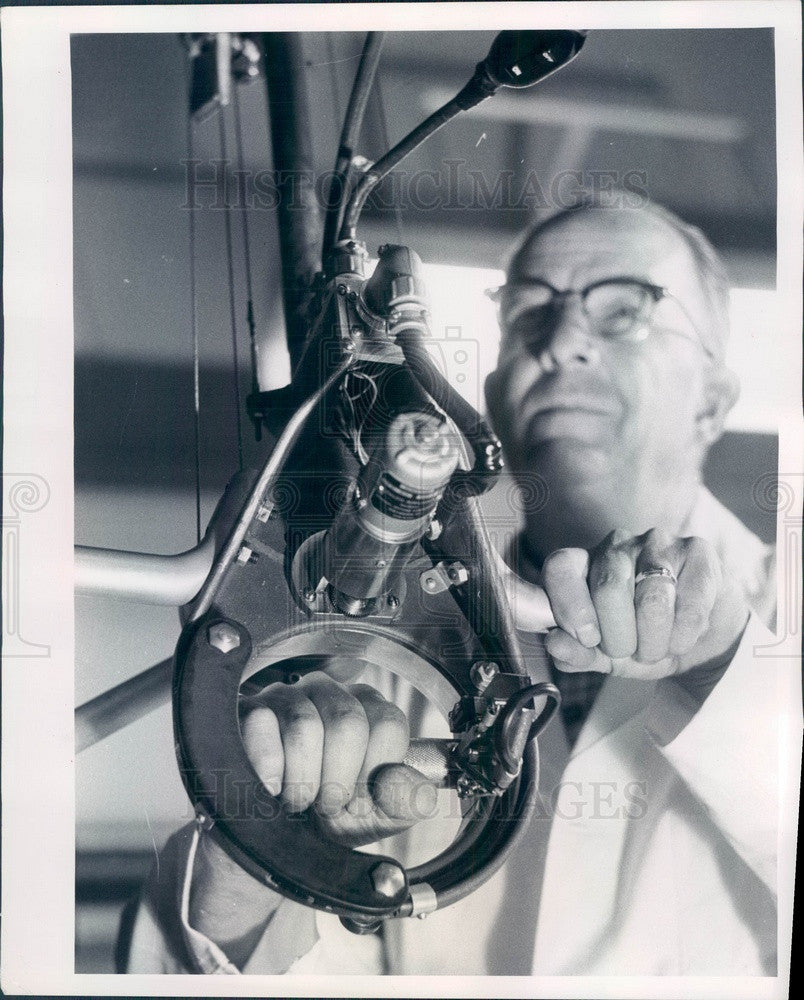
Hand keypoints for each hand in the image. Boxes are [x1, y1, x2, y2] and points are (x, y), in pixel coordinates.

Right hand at [188, 673, 435, 967]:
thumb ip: (405, 801)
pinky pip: (261, 728)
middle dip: (338, 780)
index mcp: (369, 709)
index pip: (387, 723)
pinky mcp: (250, 711)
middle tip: (327, 803)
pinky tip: (272, 787)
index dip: (374, 770)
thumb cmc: (331, 815)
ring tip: (299, 800)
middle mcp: (330, 693)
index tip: (361, 793)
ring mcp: (287, 697)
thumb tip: (423, 795)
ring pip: (304, 727)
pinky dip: (270, 773)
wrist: (280, 840)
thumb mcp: (377, 816)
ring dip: (302, 783)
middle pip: (347, 722)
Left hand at [540, 528, 748, 678]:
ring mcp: (657, 543)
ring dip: (654, 642)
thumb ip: (576, 652)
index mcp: (584, 564)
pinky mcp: (697, 552)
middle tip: (630, 651)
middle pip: (608, 588)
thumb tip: (554, 644)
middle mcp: (616, 545)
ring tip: (657, 649)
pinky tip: (682, 639)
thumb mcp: (605, 654)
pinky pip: (689, 605)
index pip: (560, 568)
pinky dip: (683, 637)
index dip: (569, 606)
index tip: (588, 639)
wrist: (700, 636)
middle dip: (619, 638)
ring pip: (651, 599)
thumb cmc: (642, 639)